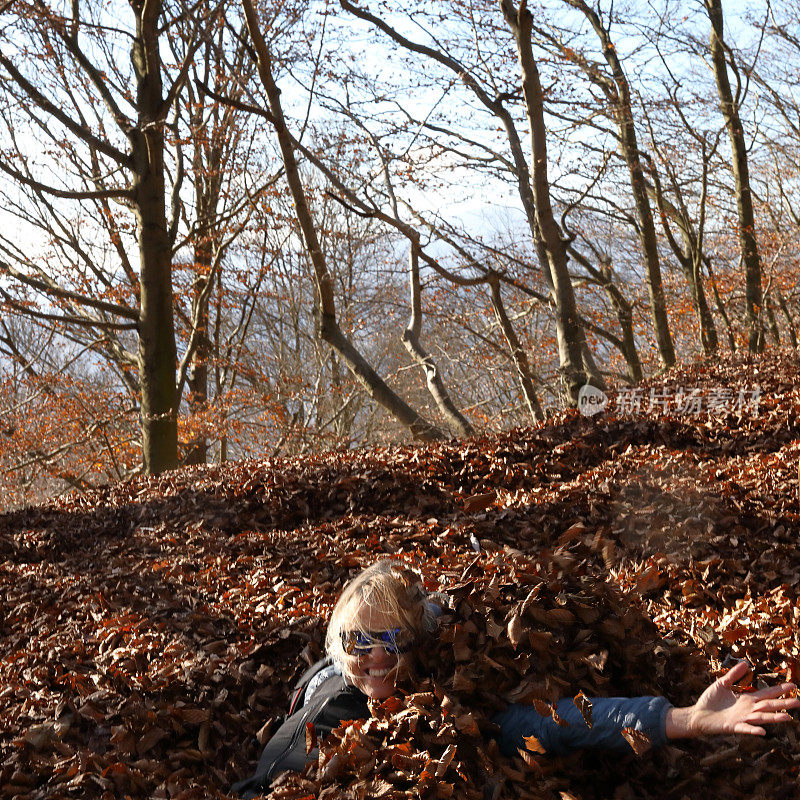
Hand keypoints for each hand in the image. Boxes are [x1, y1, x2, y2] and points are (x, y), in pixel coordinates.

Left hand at [666, 661, 799, 738]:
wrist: (698, 714)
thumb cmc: (711, 700)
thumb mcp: (722, 684)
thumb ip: (734, 675)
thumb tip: (746, 663)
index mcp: (747, 699)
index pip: (766, 694)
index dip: (779, 690)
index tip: (793, 686)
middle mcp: (748, 710)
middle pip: (768, 706)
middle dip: (783, 704)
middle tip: (798, 702)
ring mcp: (742, 719)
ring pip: (761, 718)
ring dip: (774, 718)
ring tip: (788, 718)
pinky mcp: (733, 726)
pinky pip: (745, 729)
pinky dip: (753, 730)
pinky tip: (763, 731)